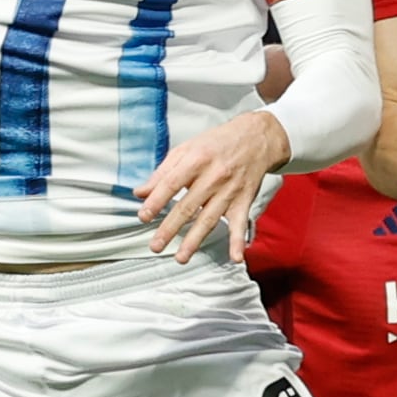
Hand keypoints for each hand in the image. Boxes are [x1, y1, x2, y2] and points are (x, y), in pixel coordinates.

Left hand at [136, 107, 294, 260]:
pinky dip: (238, 241)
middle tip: (155, 246)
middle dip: (170, 228)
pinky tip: (235, 257)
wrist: (256, 138)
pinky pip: (240, 223)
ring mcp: (230, 191)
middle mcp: (213, 176)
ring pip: (209, 219)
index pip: (172, 183)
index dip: (156, 201)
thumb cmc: (217, 143)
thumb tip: (140, 192)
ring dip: (194, 240)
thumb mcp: (187, 149)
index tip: (143, 216)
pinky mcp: (244, 201)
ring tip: (180, 258)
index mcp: (196, 160)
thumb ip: (163, 172)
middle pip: (188, 207)